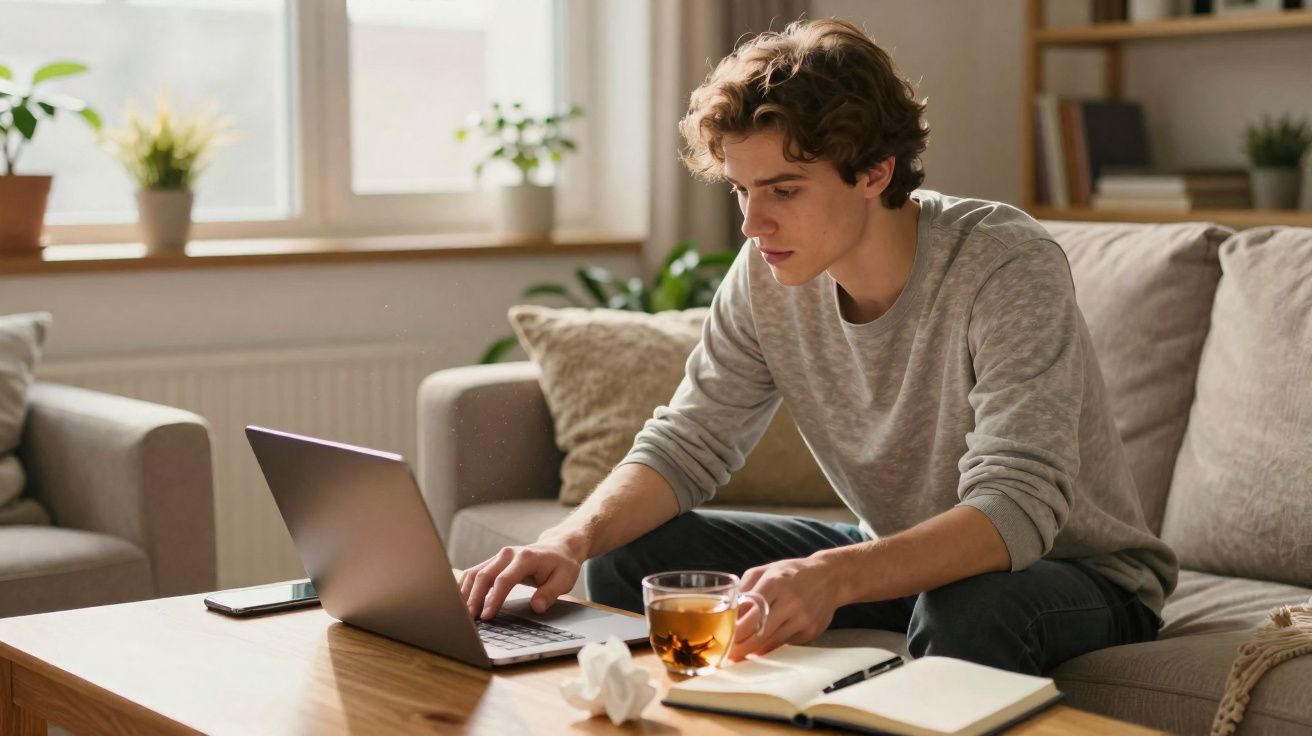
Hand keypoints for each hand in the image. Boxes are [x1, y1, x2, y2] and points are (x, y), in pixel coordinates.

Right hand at [459, 537, 585, 619]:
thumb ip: (550, 593)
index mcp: (525, 558)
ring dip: (466, 592)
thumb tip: (537, 607)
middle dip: (474, 598)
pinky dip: (466, 586)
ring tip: (462, 614)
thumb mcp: (564, 580)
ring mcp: (499, 556)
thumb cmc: (561, 565)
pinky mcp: (494, 561)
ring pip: (475, 572)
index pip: (504, 580)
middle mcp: (508, 554)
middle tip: (469, 619)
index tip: (487, 616)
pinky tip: (461, 600)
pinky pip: (475, 572)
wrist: (559, 547)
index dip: (493, 599)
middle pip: (483, 575)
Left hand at [728, 556, 845, 660]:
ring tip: (739, 654)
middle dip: (740, 647)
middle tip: (727, 655)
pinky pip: (785, 643)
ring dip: (753, 651)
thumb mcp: (766, 571)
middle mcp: (791, 601)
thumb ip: (745, 589)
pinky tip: (763, 645)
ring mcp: (803, 618)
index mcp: (775, 582)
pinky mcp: (811, 631)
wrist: (830, 577)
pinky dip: (771, 645)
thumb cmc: (792, 573)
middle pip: (760, 633)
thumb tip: (728, 611)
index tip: (723, 639)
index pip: (750, 613)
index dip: (735, 630)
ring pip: (772, 643)